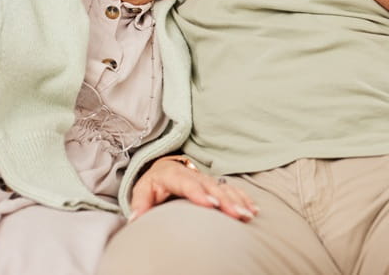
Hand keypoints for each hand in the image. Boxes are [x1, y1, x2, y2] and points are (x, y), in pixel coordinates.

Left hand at [130, 156, 258, 222]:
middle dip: (225, 200)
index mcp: (172, 174)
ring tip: (248, 215)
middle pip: (210, 186)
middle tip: (237, 214)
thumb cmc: (153, 184)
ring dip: (237, 200)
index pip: (186, 183)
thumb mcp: (142, 191)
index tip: (212, 205)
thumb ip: (140, 204)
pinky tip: (253, 209)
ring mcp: (205, 178)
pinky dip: (243, 198)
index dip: (199, 193)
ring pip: (224, 188)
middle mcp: (192, 174)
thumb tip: (136, 219)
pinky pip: (231, 189)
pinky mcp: (214, 183)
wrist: (164, 169)